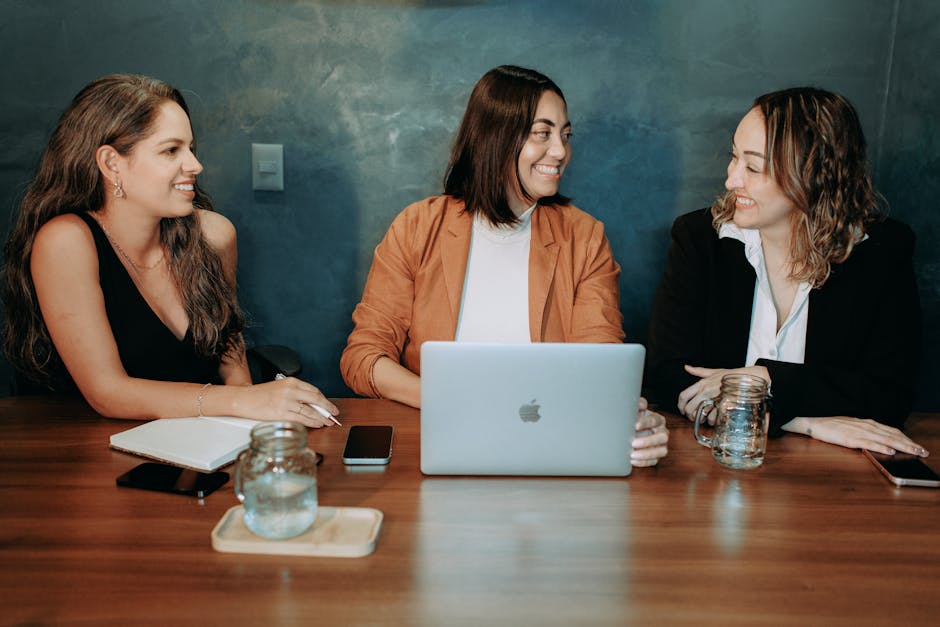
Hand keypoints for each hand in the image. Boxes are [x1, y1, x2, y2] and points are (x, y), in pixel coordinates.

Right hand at [235, 377, 339, 427]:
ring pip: (310, 411)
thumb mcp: (280, 387)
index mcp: (291, 382)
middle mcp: (290, 390)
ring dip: (322, 417)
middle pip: (316, 399)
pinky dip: (312, 422)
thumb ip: (295, 393)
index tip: (329, 405)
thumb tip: (312, 404)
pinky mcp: (281, 413)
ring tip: (328, 422)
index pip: (314, 390)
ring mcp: (286, 402)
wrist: (244, 399)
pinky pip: (301, 419)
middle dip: (328, 407)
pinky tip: (318, 424)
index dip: (324, 399)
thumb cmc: (260, 394)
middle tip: (335, 413)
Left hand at [631, 397, 668, 466]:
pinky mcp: (657, 456)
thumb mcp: (635, 410)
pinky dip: (644, 462)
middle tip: (633, 443)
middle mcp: (662, 432)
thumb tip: (642, 404)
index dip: (646, 423)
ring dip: (647, 454)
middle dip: (648, 441)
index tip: (635, 426)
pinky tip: (633, 461)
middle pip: (663, 437)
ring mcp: (661, 445)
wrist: (631, 431)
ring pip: (662, 451)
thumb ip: (638, 404)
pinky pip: (654, 461)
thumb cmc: (634, 420)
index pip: (655, 420)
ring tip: (632, 455)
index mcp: (658, 420)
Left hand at [677, 365, 769, 420]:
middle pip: (689, 408)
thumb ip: (699, 371)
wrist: (746, 379)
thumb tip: (687, 367)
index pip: (683, 395)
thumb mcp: (714, 371)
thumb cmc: (731, 375)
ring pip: (700, 414)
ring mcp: (714, 399)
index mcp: (701, 383)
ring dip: (700, 420)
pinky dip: (711, 421)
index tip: (682, 410)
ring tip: (704, 419)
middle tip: (693, 417)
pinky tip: (713, 420)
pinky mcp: (722, 406)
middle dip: (690, 415)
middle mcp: (705, 391)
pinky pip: (712, 418)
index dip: (680, 405)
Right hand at [781, 416, 929, 455]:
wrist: (812, 421)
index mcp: (867, 422)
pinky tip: (890, 452)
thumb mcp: (851, 426)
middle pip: (893, 435)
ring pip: (885, 439)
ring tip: (914, 453)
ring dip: (901, 446)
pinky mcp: (849, 438)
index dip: (906, 438)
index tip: (918, 446)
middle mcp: (866, 425)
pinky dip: (881, 447)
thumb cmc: (830, 425)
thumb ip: (865, 432)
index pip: (892, 430)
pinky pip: (868, 443)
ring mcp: (858, 431)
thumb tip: (879, 442)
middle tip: (924, 452)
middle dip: (909, 444)